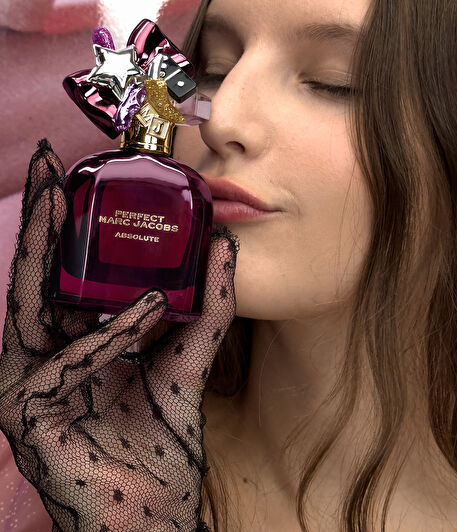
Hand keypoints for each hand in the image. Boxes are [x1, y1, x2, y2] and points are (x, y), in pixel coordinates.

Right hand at [0, 139, 238, 531]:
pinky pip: (66, 361)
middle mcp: (44, 356)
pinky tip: (143, 312)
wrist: (152, 516)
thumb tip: (223, 244)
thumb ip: (204, 306)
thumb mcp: (185, 360)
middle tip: (50, 165)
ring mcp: (28, 384)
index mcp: (74, 343)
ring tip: (57, 197)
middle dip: (42, 220)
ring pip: (30, 305)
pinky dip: (106, 336)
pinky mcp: (26, 414)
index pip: (65, 276)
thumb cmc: (157, 442)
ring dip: (43, 249)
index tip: (78, 177)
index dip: (66, 226)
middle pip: (37, 278)